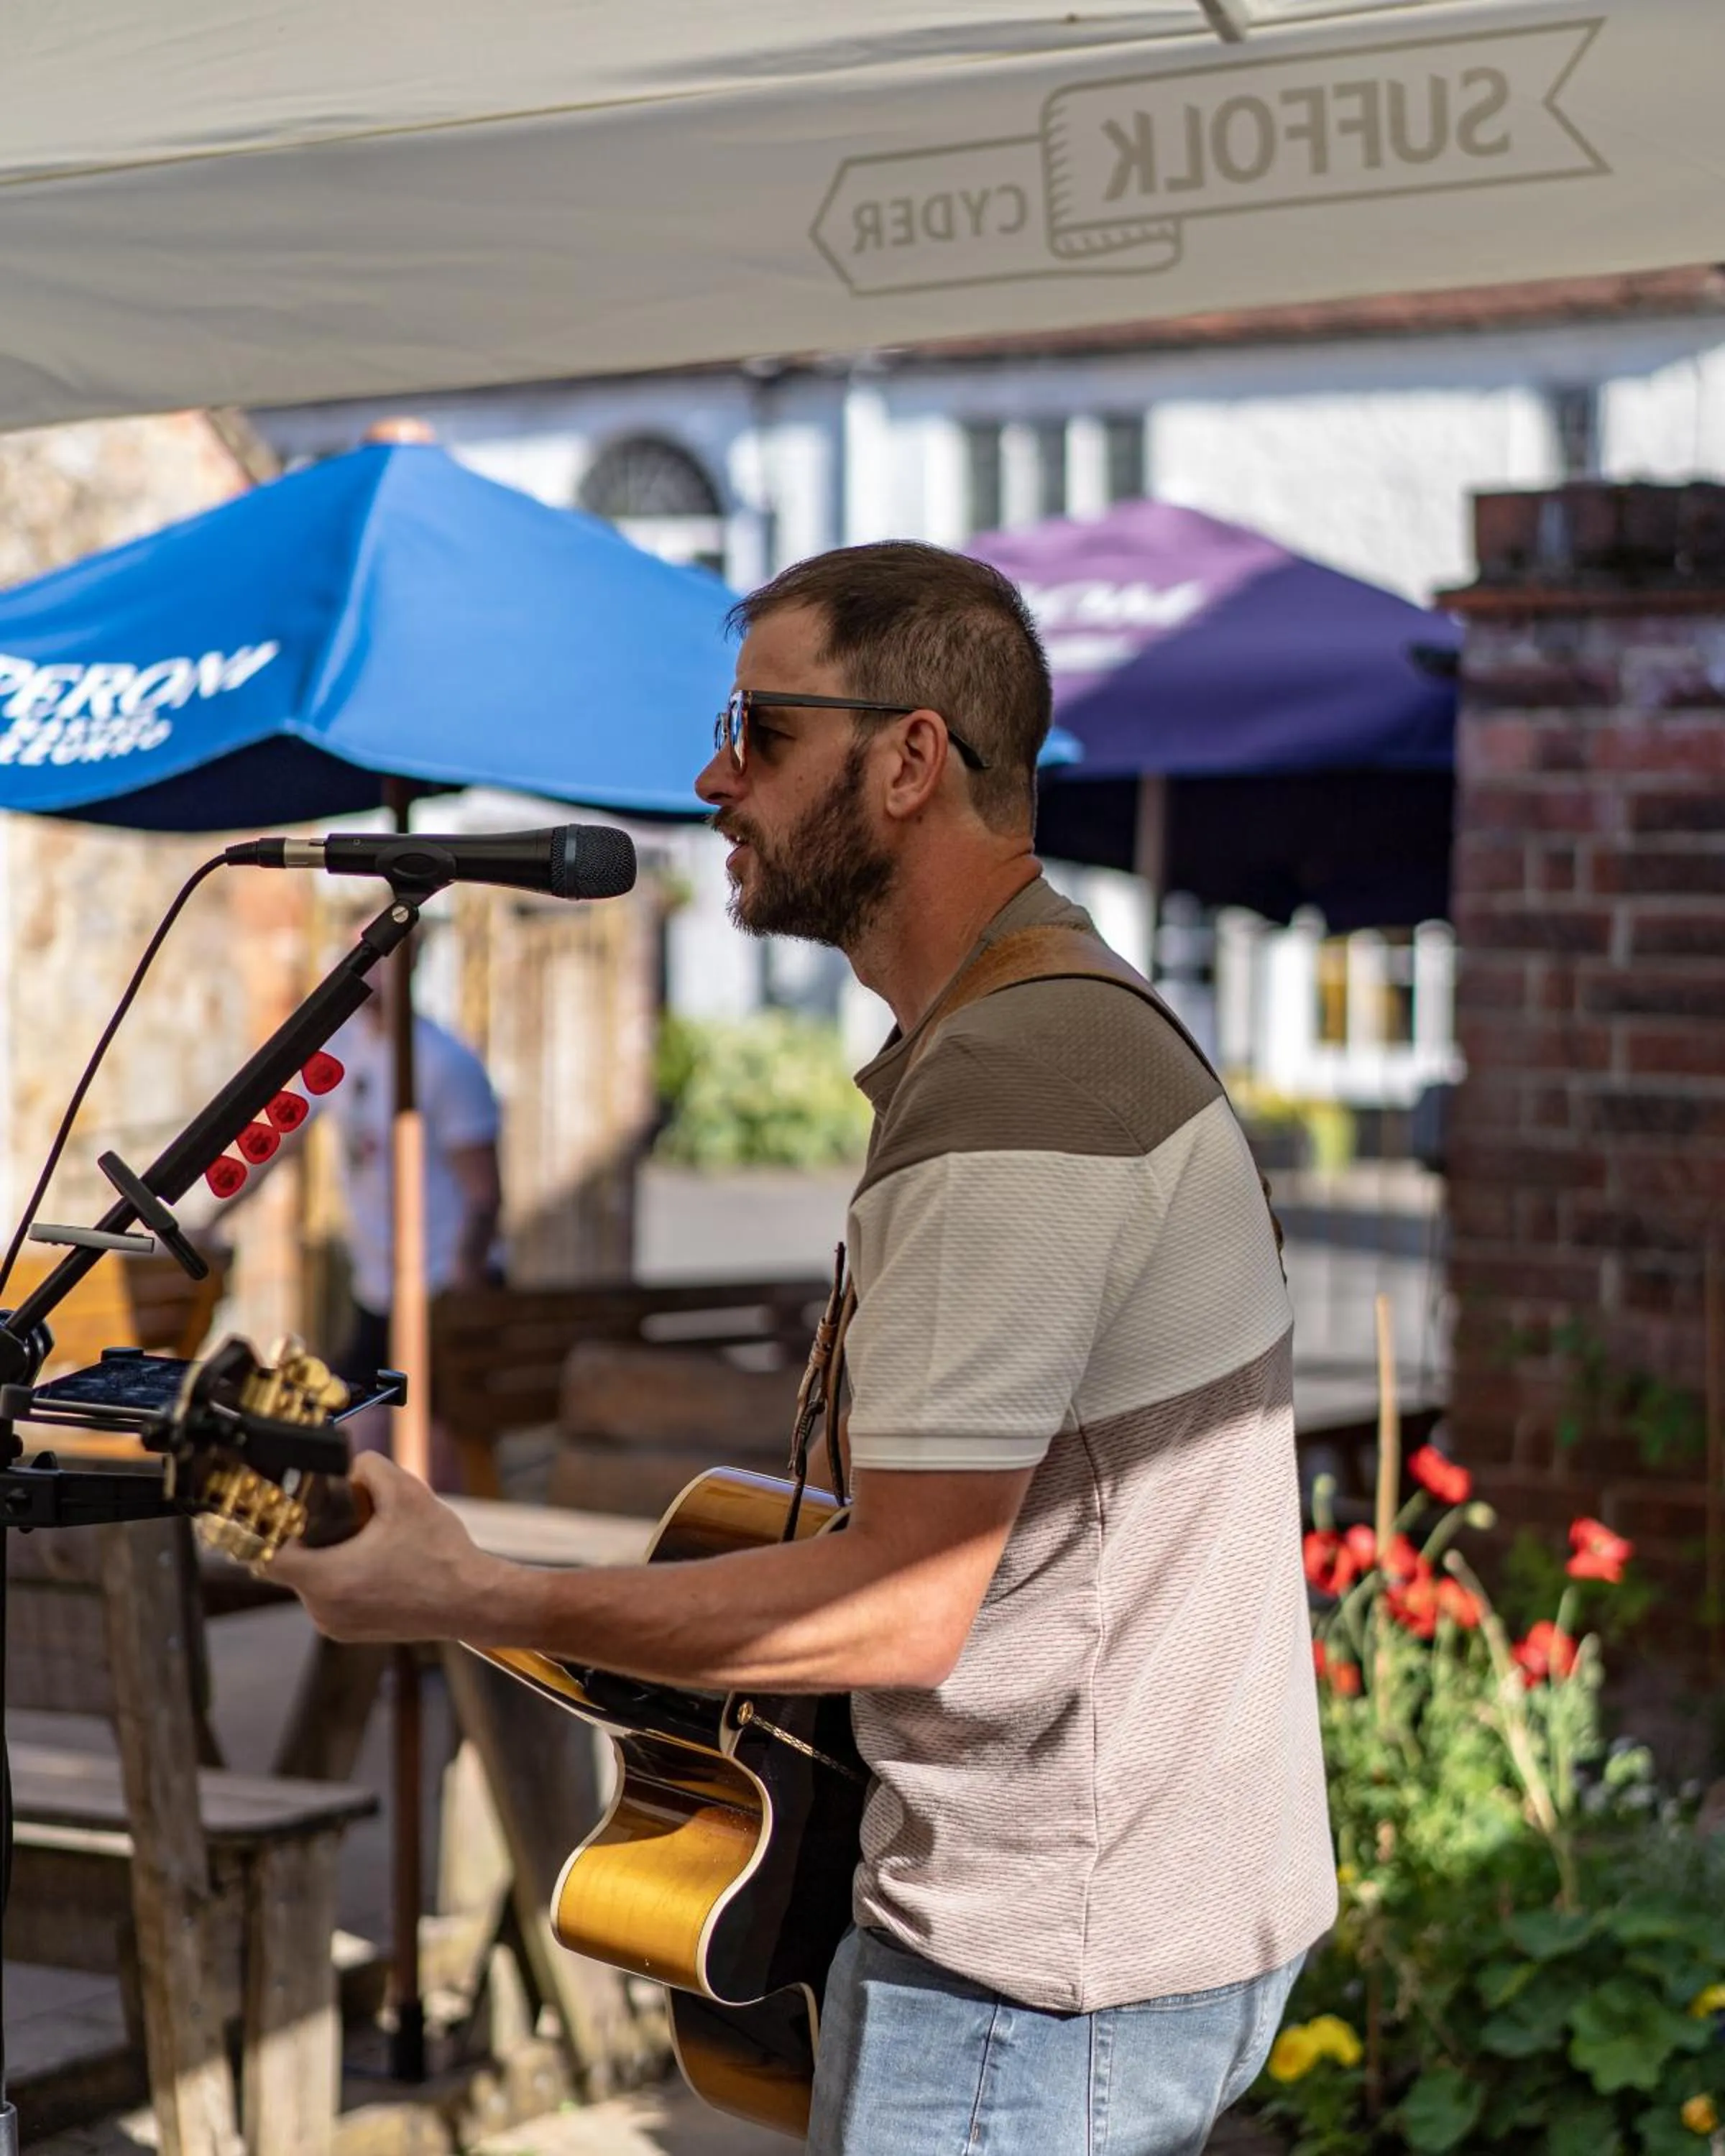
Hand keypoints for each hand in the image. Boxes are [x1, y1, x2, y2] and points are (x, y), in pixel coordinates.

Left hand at [268, 1452, 495, 1642]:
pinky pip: (330, 1597)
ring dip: (329, 1558)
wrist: (473, 1601)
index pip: (266, 1556)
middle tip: (345, 1519)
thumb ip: (368, 1467)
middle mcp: (324, 1609)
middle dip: (312, 1538)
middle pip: (292, 1565)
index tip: (293, 1511)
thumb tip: (349, 1467)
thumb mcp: (406, 1492)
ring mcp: (336, 1626)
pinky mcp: (351, 1633)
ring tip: (367, 1541)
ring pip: (312, 1581)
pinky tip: (376, 1563)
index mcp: (328, 1579)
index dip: (273, 1528)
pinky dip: (343, 1577)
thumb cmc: (441, 1554)